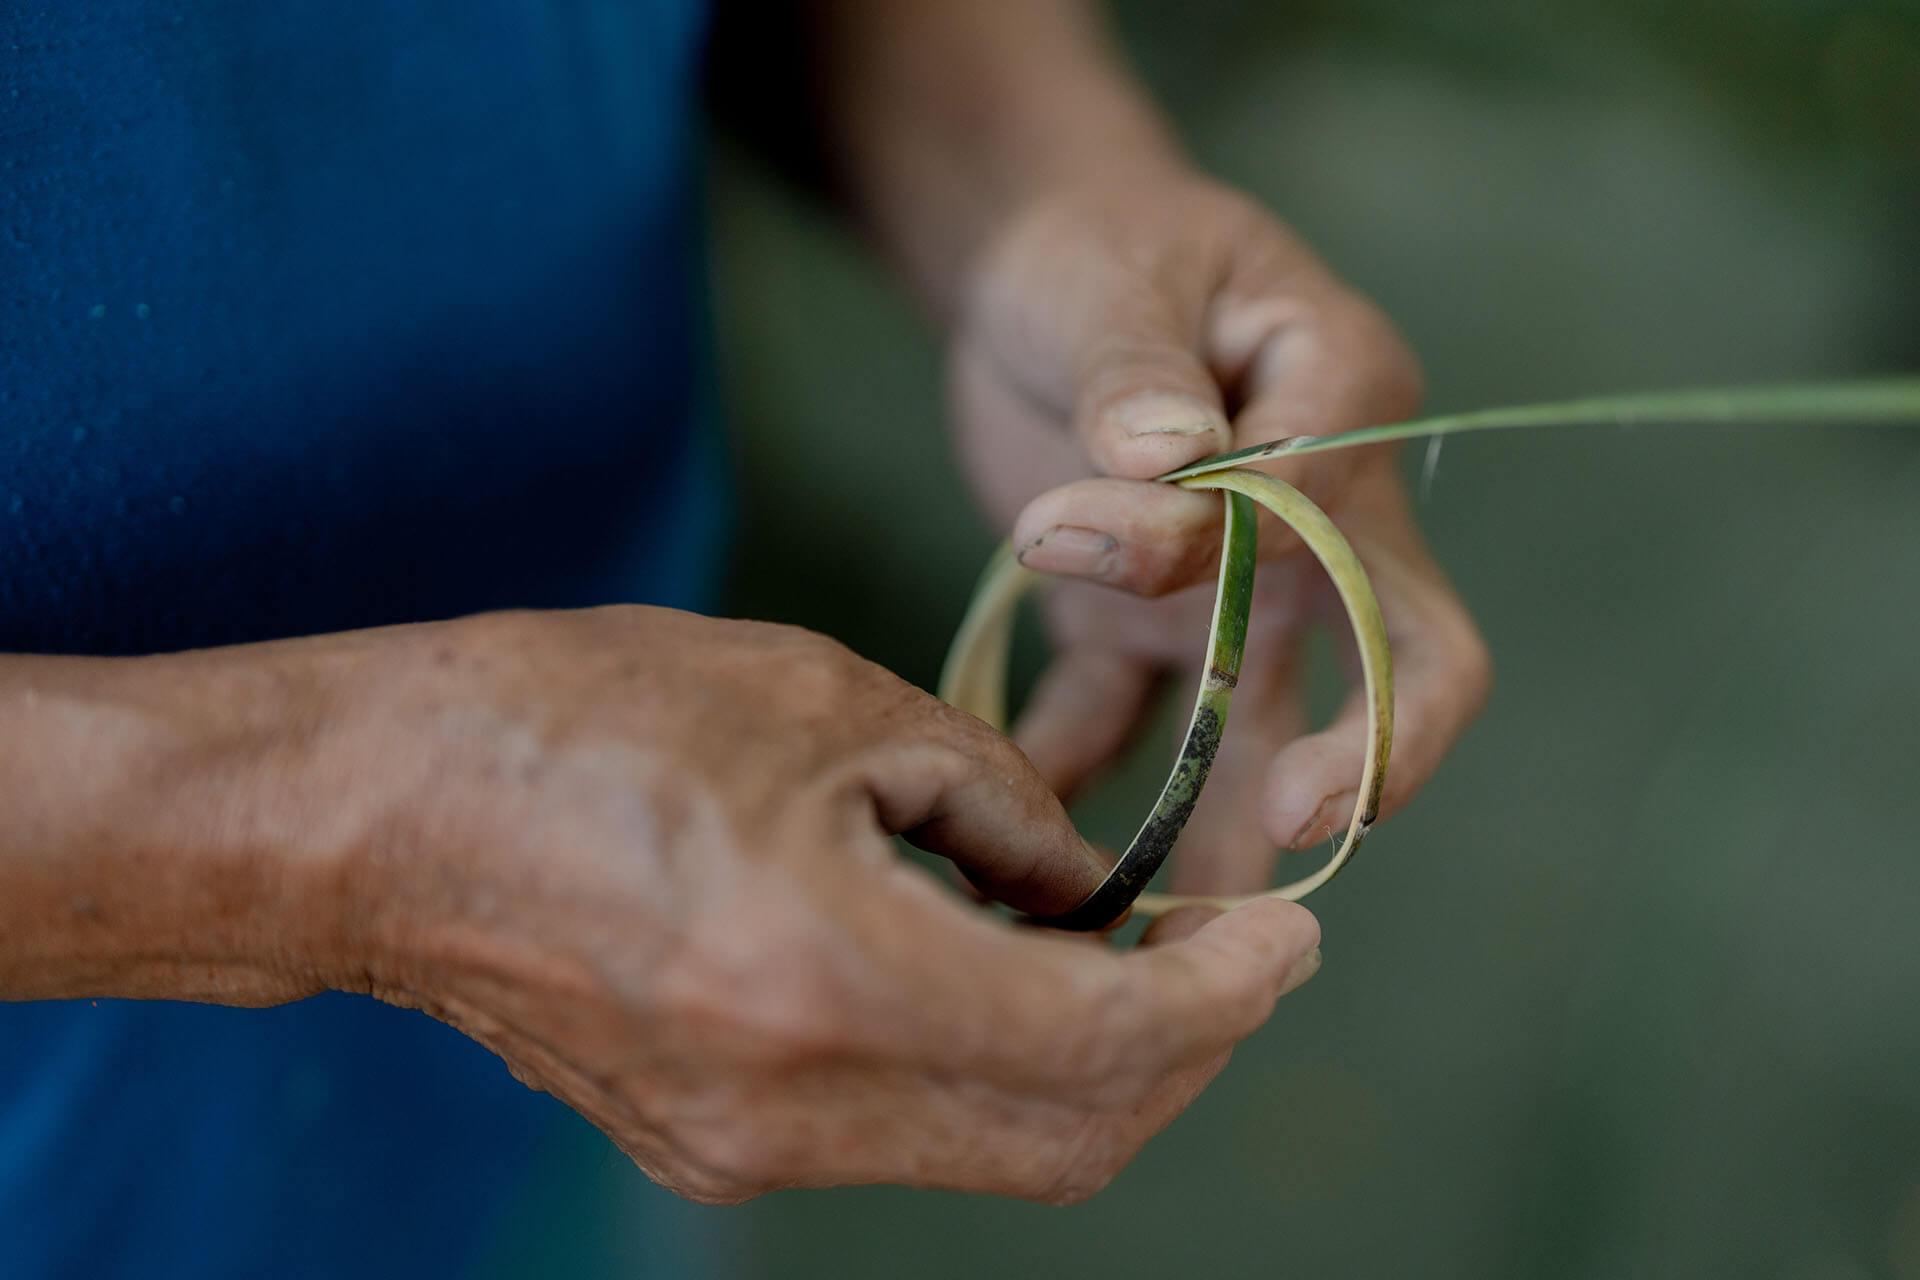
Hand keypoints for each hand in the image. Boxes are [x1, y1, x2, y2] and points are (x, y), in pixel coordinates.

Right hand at [252, 608, 1321, 1201]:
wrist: (378, 816)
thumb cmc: (579, 715)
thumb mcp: (822, 702)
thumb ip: (992, 804)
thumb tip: (1086, 884)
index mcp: (833, 976)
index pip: (1108, 1042)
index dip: (1228, 996)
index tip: (1287, 938)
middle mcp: (799, 1103)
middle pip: (1076, 1135)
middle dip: (1185, 1047)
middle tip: (1232, 948)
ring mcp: (746, 1148)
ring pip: (1001, 1150)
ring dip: (1094, 1063)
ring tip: (1127, 947)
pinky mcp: (710, 1144)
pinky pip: (911, 1134)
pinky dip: (993, 1067)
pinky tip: (998, 964)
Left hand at [949, 171, 1490, 893]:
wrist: (1036, 268)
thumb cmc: (1100, 246)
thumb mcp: (1113, 282)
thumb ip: (1140, 376)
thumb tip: (1168, 458)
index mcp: (1345, 402)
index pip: (1343, 511)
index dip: (1227, 547)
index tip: (1063, 524)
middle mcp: (1319, 515)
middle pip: (1401, 656)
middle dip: (1369, 751)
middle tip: (1299, 833)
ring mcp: (1234, 586)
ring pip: (1264, 726)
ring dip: (1229, 827)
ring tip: (1177, 936)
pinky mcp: (1138, 623)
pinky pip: (1122, 719)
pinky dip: (1075, 775)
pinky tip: (1022, 849)